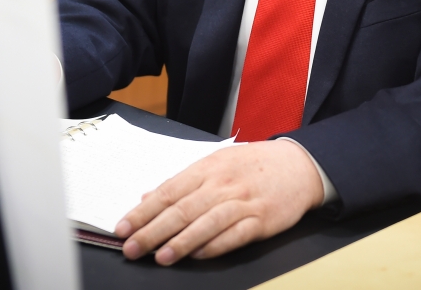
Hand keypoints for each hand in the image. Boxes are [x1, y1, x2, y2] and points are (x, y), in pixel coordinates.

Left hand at [115, 139, 324, 264]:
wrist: (298, 165)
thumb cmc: (253, 165)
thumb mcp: (215, 164)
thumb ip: (182, 183)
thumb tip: (147, 198)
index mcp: (206, 169)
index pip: (168, 192)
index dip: (143, 212)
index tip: (122, 229)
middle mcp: (222, 184)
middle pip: (182, 209)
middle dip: (153, 231)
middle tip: (131, 248)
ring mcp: (243, 201)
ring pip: (207, 222)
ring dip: (182, 241)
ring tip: (161, 257)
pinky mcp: (262, 219)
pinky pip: (236, 234)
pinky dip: (217, 245)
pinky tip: (200, 255)